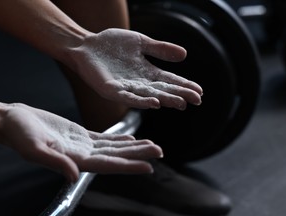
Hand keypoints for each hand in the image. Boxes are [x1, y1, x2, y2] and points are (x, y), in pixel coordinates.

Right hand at [1, 104, 162, 181]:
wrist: (11, 122)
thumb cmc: (19, 134)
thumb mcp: (34, 148)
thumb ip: (55, 162)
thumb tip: (73, 176)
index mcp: (73, 160)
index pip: (106, 165)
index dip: (127, 165)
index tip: (148, 166)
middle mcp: (81, 155)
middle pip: (115, 156)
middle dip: (137, 155)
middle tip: (159, 151)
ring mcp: (81, 145)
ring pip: (113, 147)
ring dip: (132, 147)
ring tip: (152, 145)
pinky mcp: (79, 134)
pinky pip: (103, 138)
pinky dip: (119, 138)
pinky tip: (131, 137)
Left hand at [70, 28, 202, 109]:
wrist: (86, 45)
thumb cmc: (111, 44)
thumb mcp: (140, 43)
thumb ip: (160, 49)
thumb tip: (184, 55)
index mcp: (146, 72)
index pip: (169, 81)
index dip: (184, 86)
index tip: (200, 92)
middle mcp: (138, 83)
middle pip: (162, 90)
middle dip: (179, 95)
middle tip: (196, 100)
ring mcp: (124, 88)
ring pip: (148, 96)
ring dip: (165, 99)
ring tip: (180, 102)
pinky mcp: (110, 89)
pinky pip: (128, 97)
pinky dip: (141, 101)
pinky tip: (155, 103)